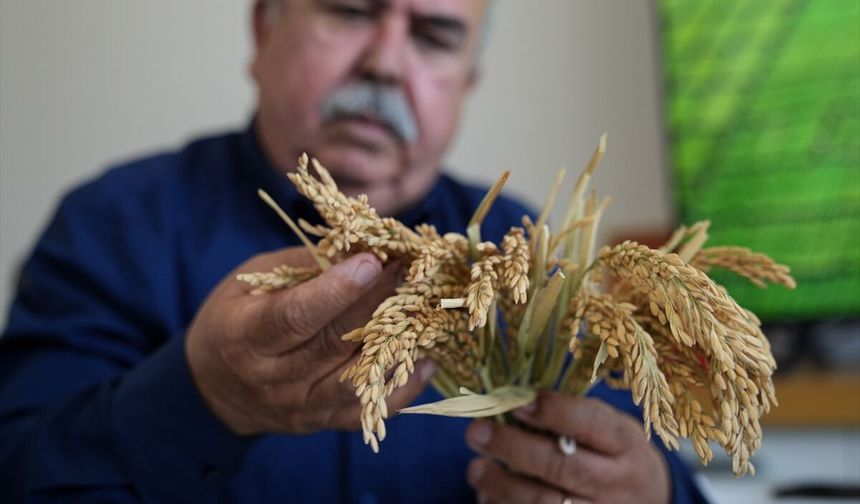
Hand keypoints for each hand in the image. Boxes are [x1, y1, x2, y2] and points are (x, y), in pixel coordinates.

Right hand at [186, 247, 435, 435]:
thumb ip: (304, 267)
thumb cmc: (236, 317)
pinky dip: (403, 387)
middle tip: (412, 270)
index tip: (372, 261)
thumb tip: (362, 248)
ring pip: (357, 378)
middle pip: (334, 342)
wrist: (214, 386)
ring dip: (397, 343)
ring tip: (426, 310)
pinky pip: (370, 409)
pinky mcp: (323, 423)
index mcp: (245, 335)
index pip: (294, 316)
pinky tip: (428, 358)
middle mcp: (271, 377)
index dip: (335, 290)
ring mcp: (299, 405)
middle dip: (378, 302)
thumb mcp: (253, 281)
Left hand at [465, 390, 669, 503]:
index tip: (517, 402)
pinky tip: (488, 495)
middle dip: (513, 447)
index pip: (591, 424)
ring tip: (476, 469)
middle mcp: (618, 483)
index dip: (553, 411)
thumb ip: (569, 415)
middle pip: (561, 466)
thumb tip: (510, 399)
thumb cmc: (613, 455)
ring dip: (502, 485)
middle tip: (476, 432)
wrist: (644, 503)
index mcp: (625, 444)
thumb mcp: (607, 429)